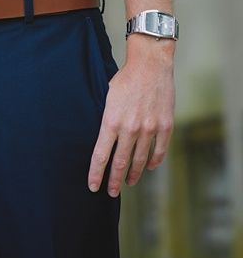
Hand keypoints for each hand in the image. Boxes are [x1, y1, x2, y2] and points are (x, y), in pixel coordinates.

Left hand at [88, 35, 174, 196]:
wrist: (150, 65)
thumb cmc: (125, 80)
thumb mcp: (107, 99)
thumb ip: (107, 121)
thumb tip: (103, 140)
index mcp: (111, 121)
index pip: (100, 155)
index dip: (95, 173)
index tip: (92, 186)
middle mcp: (130, 128)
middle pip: (120, 163)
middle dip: (114, 181)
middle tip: (111, 192)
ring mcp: (149, 128)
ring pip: (139, 160)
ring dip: (133, 174)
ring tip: (128, 182)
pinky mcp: (165, 126)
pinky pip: (159, 150)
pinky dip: (153, 162)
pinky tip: (147, 167)